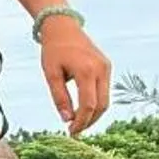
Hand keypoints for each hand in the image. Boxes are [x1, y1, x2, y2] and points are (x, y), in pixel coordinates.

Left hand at [37, 17, 110, 134]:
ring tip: (78, 121)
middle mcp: (101, 69)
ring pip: (106, 100)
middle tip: (75, 130)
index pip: (88, 105)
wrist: (62, 26)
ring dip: (93, 113)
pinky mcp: (107, 66)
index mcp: (86, 71)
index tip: (71, 132)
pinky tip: (83, 108)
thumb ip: (59, 98)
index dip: (81, 122)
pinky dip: (96, 102)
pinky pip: (105, 90)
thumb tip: (66, 119)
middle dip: (89, 121)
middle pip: (101, 105)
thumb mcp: (51, 74)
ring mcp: (106, 67)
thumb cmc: (53, 49)